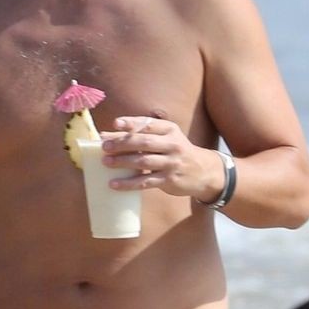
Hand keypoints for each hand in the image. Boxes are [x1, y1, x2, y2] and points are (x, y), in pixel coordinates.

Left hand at [102, 117, 223, 199]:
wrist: (204, 171)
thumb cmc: (175, 151)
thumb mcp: (164, 138)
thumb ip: (136, 135)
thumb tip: (104, 135)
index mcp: (170, 130)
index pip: (148, 124)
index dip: (131, 123)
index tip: (115, 123)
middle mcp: (173, 144)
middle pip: (144, 142)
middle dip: (122, 143)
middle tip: (105, 147)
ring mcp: (172, 163)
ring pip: (143, 161)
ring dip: (123, 162)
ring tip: (106, 162)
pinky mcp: (169, 180)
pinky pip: (145, 182)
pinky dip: (128, 183)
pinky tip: (114, 184)